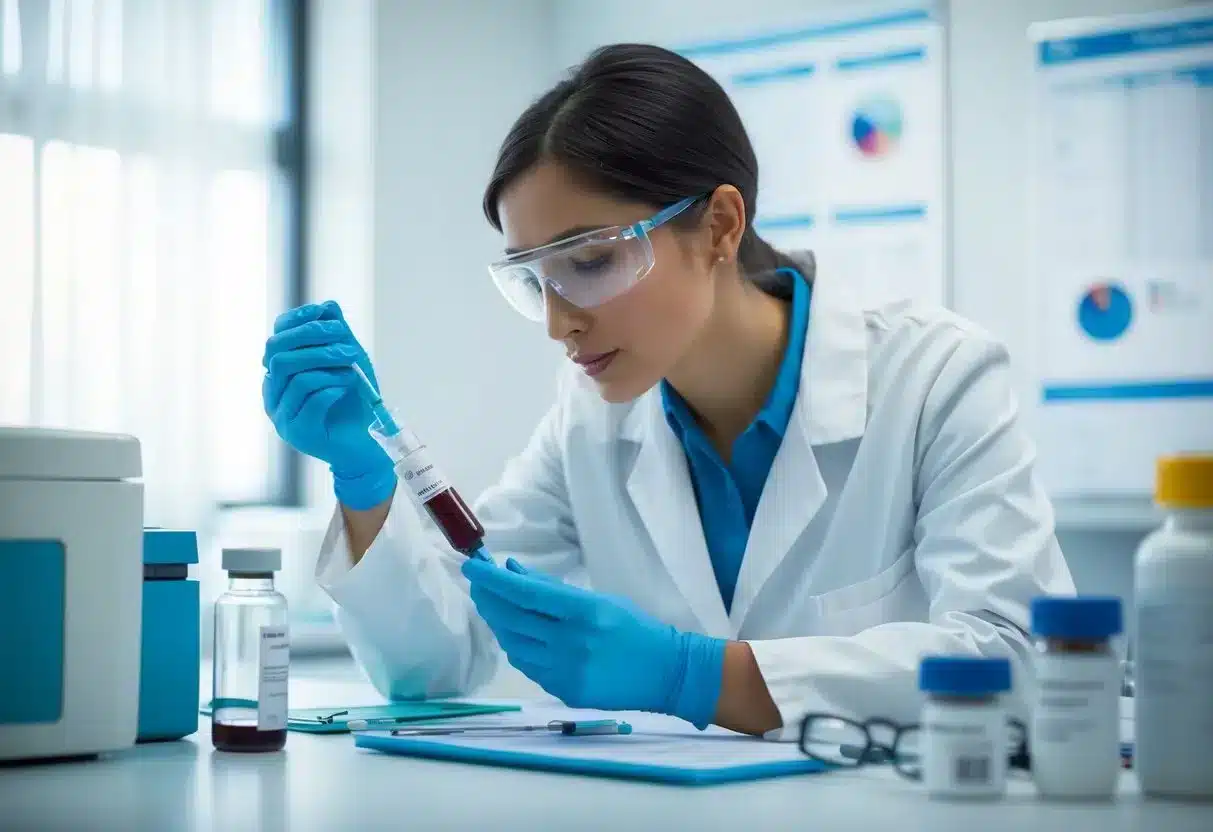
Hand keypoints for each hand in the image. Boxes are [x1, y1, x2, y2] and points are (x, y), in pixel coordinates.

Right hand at [262, 301, 394, 509]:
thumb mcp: (349, 362)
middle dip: (315, 341)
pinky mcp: (298, 433)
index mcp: (281, 375)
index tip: (326, 316)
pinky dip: (332, 388)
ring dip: (327, 366)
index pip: (276, 338)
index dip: (297, 322)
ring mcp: (282, 415)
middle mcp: (274, 394)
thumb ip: (337, 335)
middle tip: (347, 345)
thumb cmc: (355, 402)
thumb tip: (327, 306)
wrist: (367, 443)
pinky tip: (346, 388)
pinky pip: (309, 401)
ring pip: (294, 376)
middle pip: (278, 353)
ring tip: (351, 370)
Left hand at [462, 557, 725, 727]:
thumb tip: (511, 571)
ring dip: (500, 624)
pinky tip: (519, 635)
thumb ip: (552, 588)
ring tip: (496, 607)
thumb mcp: (598, 600)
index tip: (471, 565)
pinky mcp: (564, 691)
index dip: (492, 580)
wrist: (665, 672)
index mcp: (582, 612)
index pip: (524, 594)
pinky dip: (517, 647)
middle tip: (477, 583)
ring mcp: (565, 671)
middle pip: (511, 619)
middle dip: (488, 598)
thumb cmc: (634, 628)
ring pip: (513, 645)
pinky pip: (528, 667)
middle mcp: (570, 642)